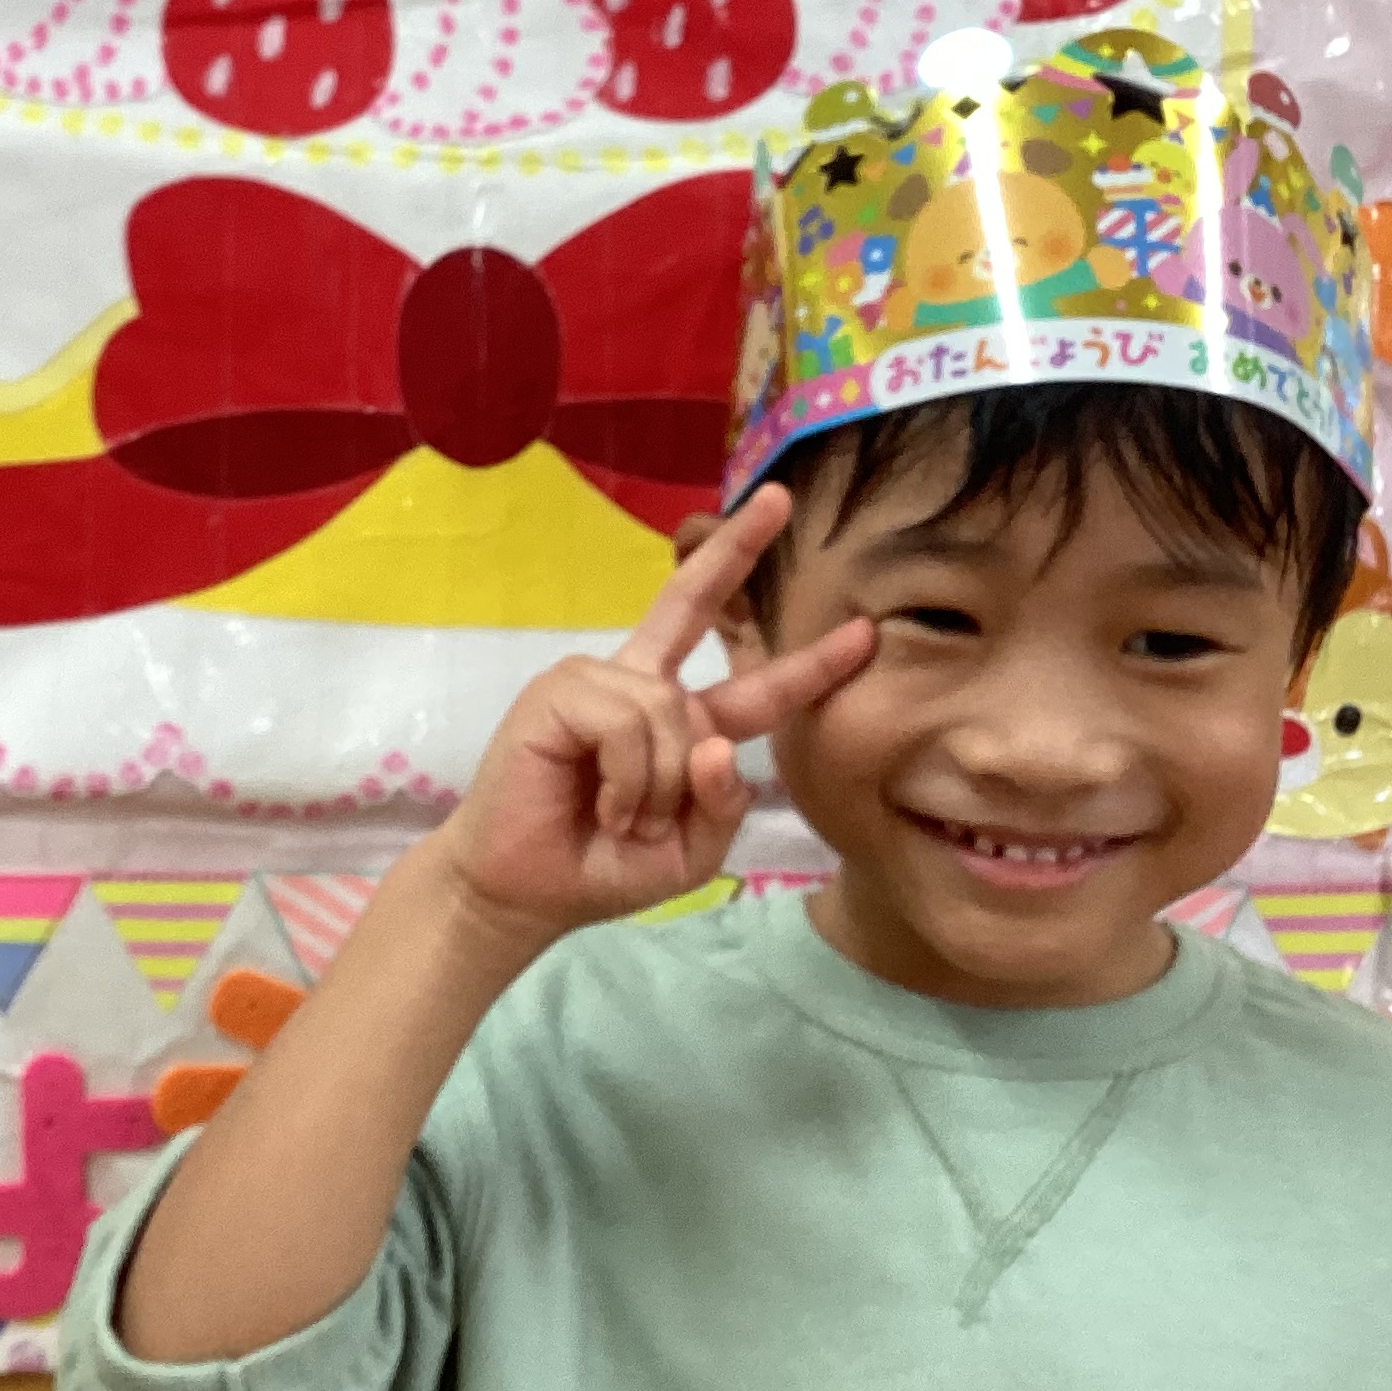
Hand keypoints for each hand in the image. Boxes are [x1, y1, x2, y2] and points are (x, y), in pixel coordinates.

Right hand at [431, 485, 875, 938]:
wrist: (526, 892)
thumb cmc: (603, 867)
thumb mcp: (691, 851)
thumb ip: (722, 803)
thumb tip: (715, 743)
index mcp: (676, 719)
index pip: (751, 683)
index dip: (808, 663)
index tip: (864, 633)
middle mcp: (640, 683)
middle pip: (692, 601)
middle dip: (738, 549)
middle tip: (778, 498)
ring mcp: (597, 680)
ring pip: (674, 713)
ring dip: (662, 788)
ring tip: (624, 819)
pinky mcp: (559, 690)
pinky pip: (629, 725)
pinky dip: (629, 782)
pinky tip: (603, 807)